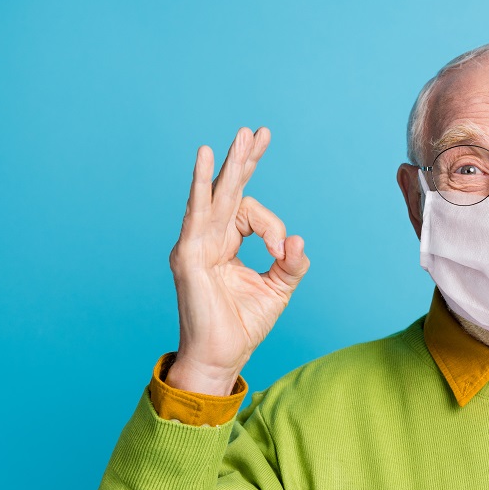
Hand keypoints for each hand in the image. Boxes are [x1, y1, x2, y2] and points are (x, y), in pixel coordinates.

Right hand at [166, 127, 309, 394]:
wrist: (222, 358)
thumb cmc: (243, 325)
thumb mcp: (278, 290)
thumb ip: (291, 264)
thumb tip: (299, 240)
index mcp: (226, 243)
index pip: (251, 212)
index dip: (272, 227)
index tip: (282, 251)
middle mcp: (208, 238)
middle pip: (228, 190)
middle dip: (245, 160)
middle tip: (258, 132)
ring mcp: (195, 244)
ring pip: (214, 195)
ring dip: (229, 165)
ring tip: (241, 137)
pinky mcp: (189, 256)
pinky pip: (196, 215)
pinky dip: (201, 186)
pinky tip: (206, 160)